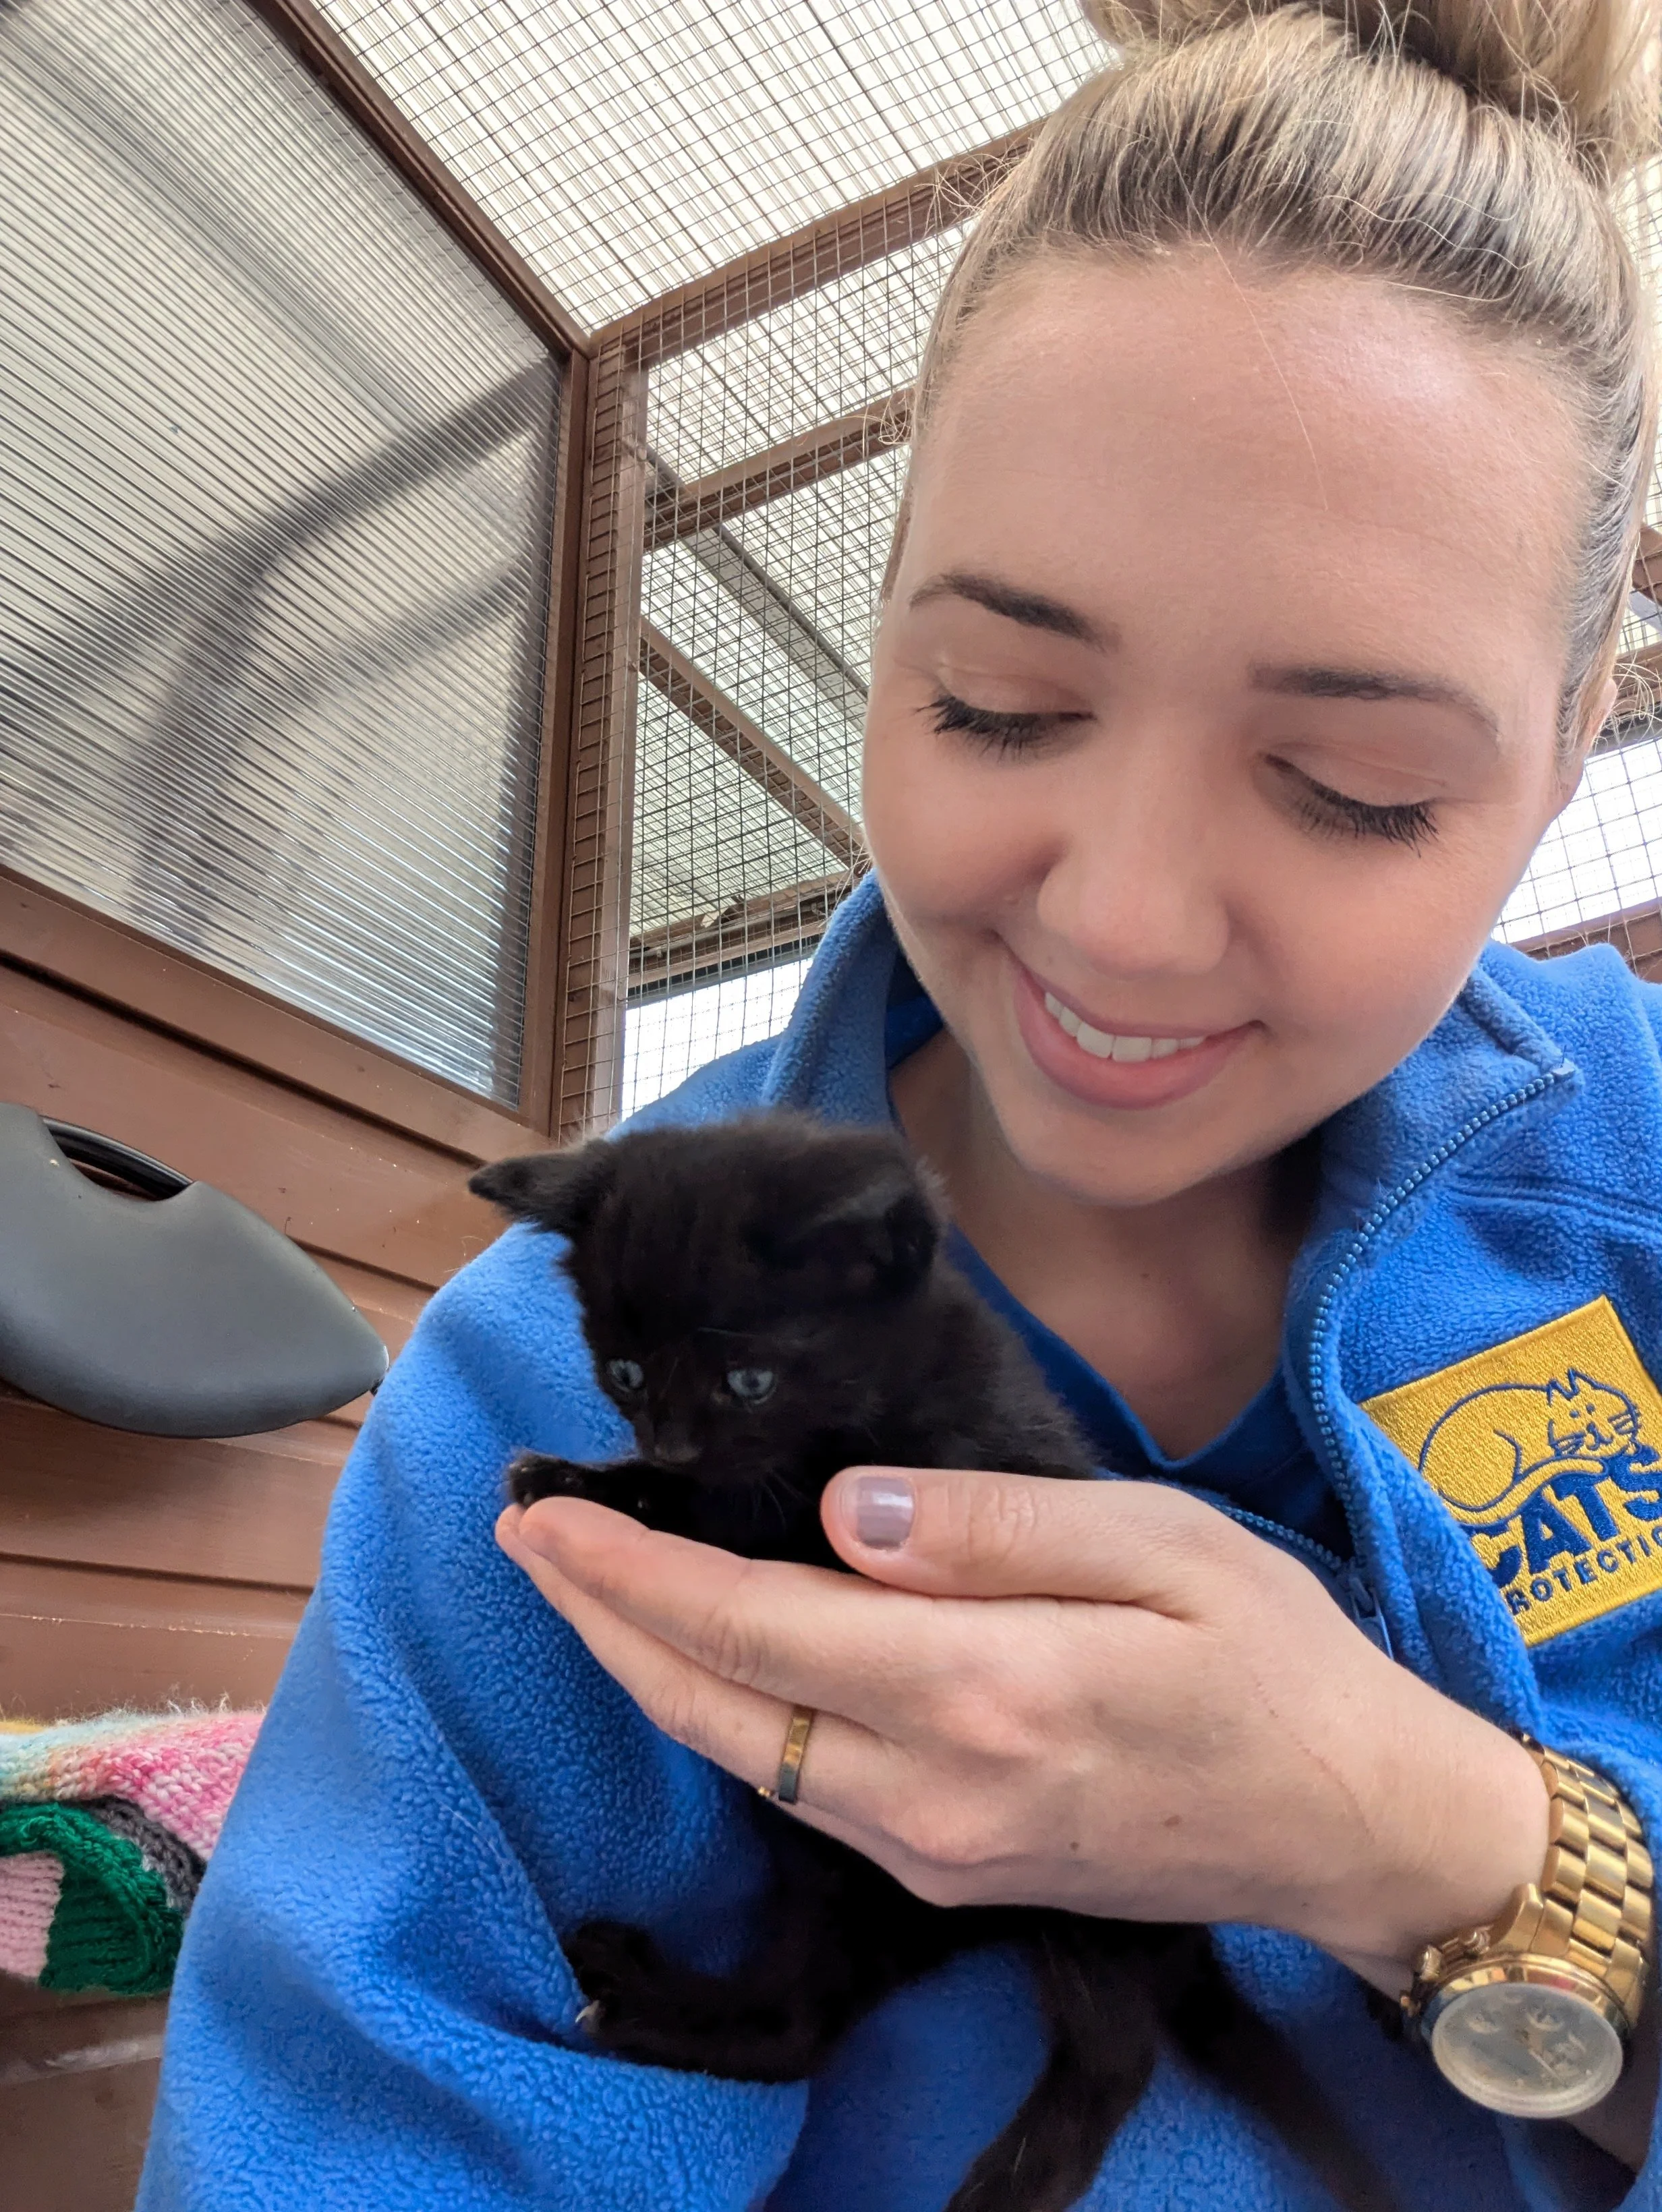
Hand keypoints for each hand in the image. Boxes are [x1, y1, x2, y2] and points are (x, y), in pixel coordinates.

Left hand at [497, 1469, 1545, 1983]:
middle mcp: (931, 1793)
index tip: (549, 1511)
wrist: (1352, 1826)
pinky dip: (722, 1714)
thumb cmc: (1275, 1661)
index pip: (752, 1625)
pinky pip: (798, 1789)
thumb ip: (990, 1527)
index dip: (633, 1569)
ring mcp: (933, 1850)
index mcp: (982, 1693)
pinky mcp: (949, 1870)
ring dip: (646, 1668)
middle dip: (601, 1619)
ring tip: (585, 1585)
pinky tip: (700, 1661)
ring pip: (743, 1756)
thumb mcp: (1160, 1545)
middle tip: (525, 1534)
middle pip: (714, 1704)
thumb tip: (840, 1508)